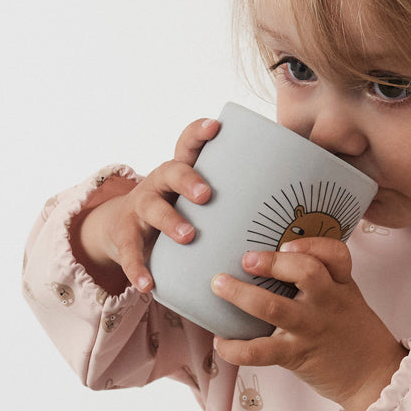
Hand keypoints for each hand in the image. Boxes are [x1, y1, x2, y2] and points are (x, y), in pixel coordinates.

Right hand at [70, 116, 220, 293]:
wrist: (123, 229)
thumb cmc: (177, 212)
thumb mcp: (196, 200)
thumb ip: (231, 198)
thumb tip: (287, 203)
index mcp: (180, 172)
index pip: (188, 144)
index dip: (199, 132)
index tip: (215, 125)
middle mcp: (159, 184)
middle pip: (171, 172)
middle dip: (189, 180)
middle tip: (206, 194)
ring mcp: (140, 208)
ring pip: (152, 209)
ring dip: (170, 221)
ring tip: (188, 235)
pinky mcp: (126, 235)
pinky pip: (130, 252)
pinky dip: (138, 268)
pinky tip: (148, 284)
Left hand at [210, 237, 405, 410]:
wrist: (374, 378)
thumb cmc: (354, 335)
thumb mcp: (349, 299)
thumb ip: (325, 280)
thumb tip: (280, 257)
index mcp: (341, 286)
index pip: (335, 254)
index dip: (311, 244)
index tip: (287, 244)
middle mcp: (327, 303)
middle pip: (305, 272)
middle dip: (272, 262)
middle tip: (246, 259)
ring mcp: (311, 329)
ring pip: (273, 306)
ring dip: (241, 294)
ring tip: (219, 285)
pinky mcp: (296, 356)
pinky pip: (260, 351)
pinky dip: (235, 348)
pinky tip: (221, 342)